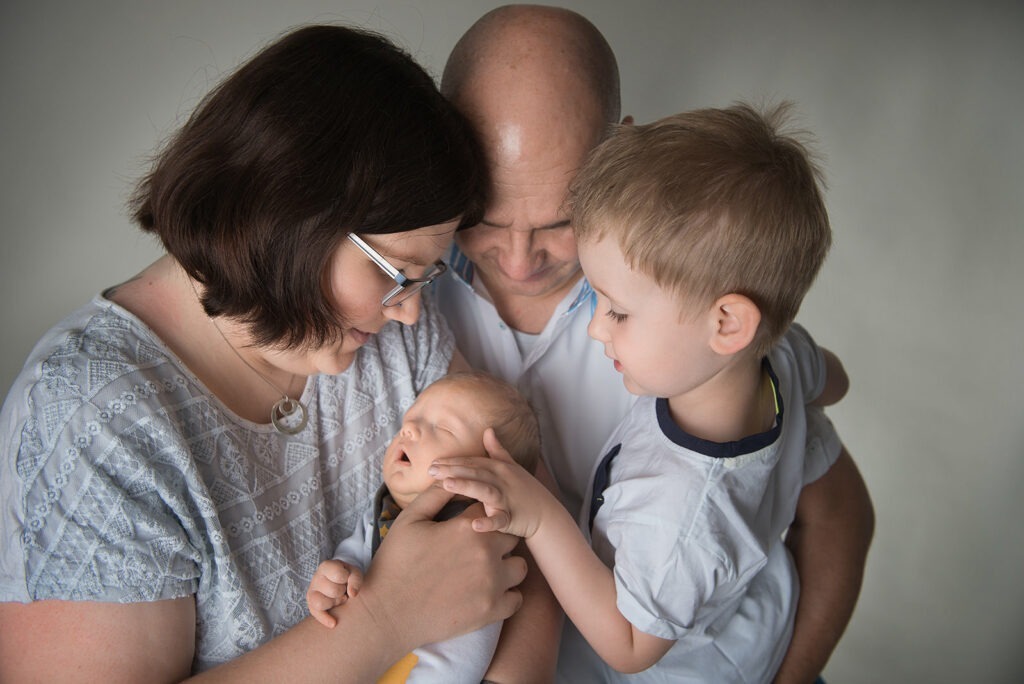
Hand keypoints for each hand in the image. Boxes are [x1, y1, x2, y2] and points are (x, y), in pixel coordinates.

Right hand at [307, 560, 363, 627]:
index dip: (347, 579)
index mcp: (326, 566)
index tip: (347, 578)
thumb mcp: (354, 573)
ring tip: (339, 598)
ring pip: (320, 603)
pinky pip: (315, 614)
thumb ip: (356, 580)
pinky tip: (333, 623)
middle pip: (333, 591)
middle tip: (343, 590)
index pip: (339, 575)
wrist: (339, 581)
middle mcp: (316, 578)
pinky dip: (325, 619)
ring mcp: (312, 591)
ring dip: (334, 602)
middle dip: (342, 592)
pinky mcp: (311, 604)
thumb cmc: (347, 576)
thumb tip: (352, 594)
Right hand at [353, 483, 526, 653]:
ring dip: (507, 566)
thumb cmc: (396, 563)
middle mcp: (486, 553)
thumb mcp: (410, 520)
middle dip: (496, 538)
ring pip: (519, 567)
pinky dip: (506, 595)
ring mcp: (492, 584)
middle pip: (510, 536)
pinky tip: (489, 592)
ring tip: (486, 570)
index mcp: (467, 528)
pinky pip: (516, 599)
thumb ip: (436, 495)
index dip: (480, 515)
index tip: (469, 524)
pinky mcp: (492, 611)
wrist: (388, 613)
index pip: (489, 510)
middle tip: (475, 548)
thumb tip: (453, 478)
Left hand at [428, 428, 554, 538]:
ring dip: (466, 486)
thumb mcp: (512, 467)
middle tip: (430, 470)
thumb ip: (497, 450)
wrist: (546, 515)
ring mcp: (507, 498)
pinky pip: (500, 521)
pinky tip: (475, 525)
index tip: (432, 462)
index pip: (472, 462)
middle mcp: (502, 480)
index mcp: (499, 468)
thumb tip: (488, 430)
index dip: (452, 461)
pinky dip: (489, 523)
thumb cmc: (525, 491)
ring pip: (485, 491)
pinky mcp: (512, 518)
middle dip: (452, 470)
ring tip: (446, 484)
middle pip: (474, 472)